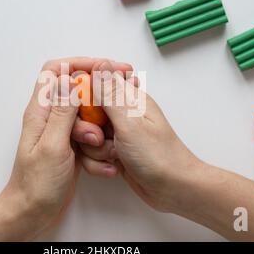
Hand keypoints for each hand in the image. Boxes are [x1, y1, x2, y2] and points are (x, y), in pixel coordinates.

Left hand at [0, 57, 133, 239]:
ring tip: (99, 143)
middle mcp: (50, 117)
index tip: (103, 69)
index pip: (56, 71)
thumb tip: (71, 80)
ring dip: (97, 125)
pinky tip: (102, 159)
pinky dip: (99, 140)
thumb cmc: (37, 184)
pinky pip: (88, 132)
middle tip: (113, 105)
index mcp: (40, 111)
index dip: (79, 64)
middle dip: (96, 95)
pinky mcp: (70, 144)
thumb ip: (63, 112)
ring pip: (85, 112)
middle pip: (75, 89)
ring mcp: (60, 130)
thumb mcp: (52, 146)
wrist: (33, 211)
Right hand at [74, 60, 201, 212]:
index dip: (81, 96)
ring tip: (112, 155)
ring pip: (85, 134)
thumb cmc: (159, 156)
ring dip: (93, 149)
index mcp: (128, 98)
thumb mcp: (130, 122)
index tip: (82, 111)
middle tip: (99, 138)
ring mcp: (116, 133)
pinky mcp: (112, 151)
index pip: (94, 84)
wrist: (172, 189)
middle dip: (86, 129)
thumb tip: (100, 64)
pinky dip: (97, 162)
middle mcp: (121, 113)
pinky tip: (112, 167)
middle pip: (85, 112)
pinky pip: (91, 152)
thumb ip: (110, 94)